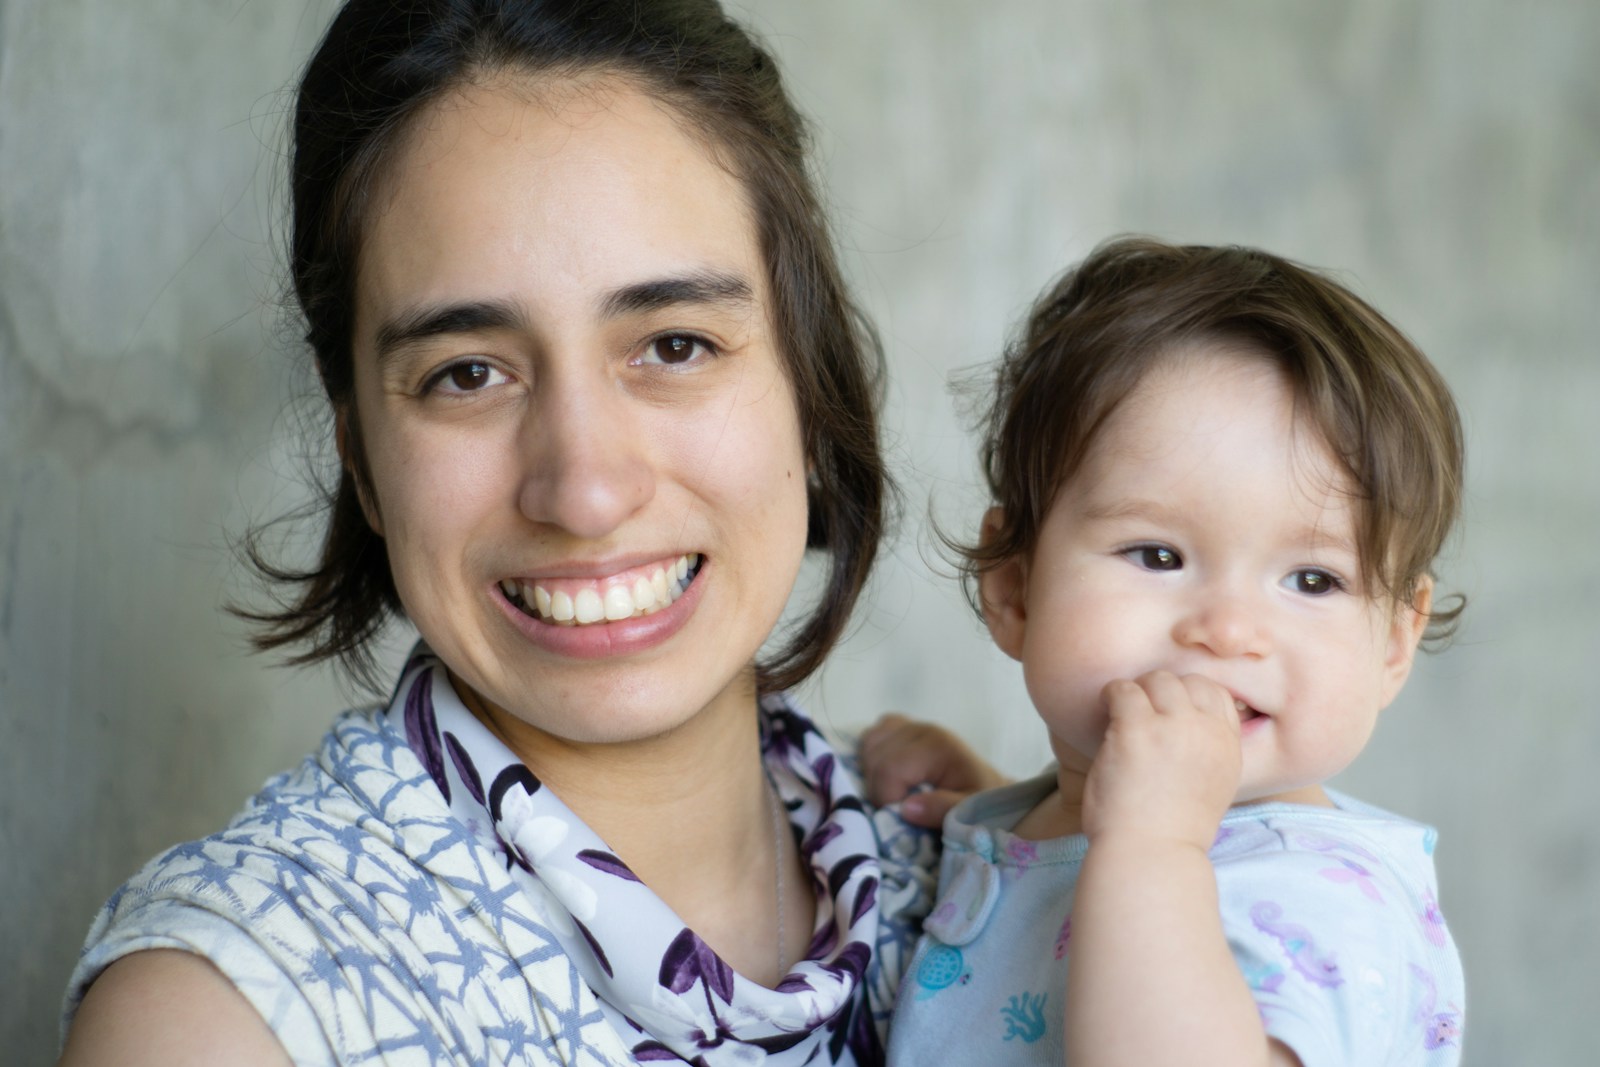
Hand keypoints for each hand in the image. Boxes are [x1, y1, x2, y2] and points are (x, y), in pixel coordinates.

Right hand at [859, 713, 1009, 827]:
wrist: (986, 785)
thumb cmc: (979, 801)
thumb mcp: (969, 811)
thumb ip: (942, 810)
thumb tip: (906, 808)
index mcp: (937, 746)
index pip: (889, 769)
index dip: (887, 798)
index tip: (902, 816)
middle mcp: (921, 728)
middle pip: (875, 758)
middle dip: (879, 790)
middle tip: (899, 808)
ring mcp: (910, 724)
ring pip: (869, 745)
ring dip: (872, 774)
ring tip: (895, 791)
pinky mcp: (902, 726)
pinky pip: (872, 736)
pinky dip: (871, 756)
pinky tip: (888, 773)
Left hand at [1081, 672, 1241, 850]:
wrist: (1150, 853)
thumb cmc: (1171, 829)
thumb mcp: (1211, 786)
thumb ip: (1207, 750)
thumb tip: (1186, 720)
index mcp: (1228, 746)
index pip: (1218, 694)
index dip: (1190, 696)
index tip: (1169, 712)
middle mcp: (1205, 731)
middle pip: (1186, 682)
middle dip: (1162, 691)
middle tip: (1142, 712)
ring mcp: (1172, 727)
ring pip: (1156, 680)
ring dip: (1136, 692)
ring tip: (1122, 713)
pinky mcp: (1136, 728)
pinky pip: (1122, 690)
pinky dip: (1111, 696)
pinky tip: (1106, 712)